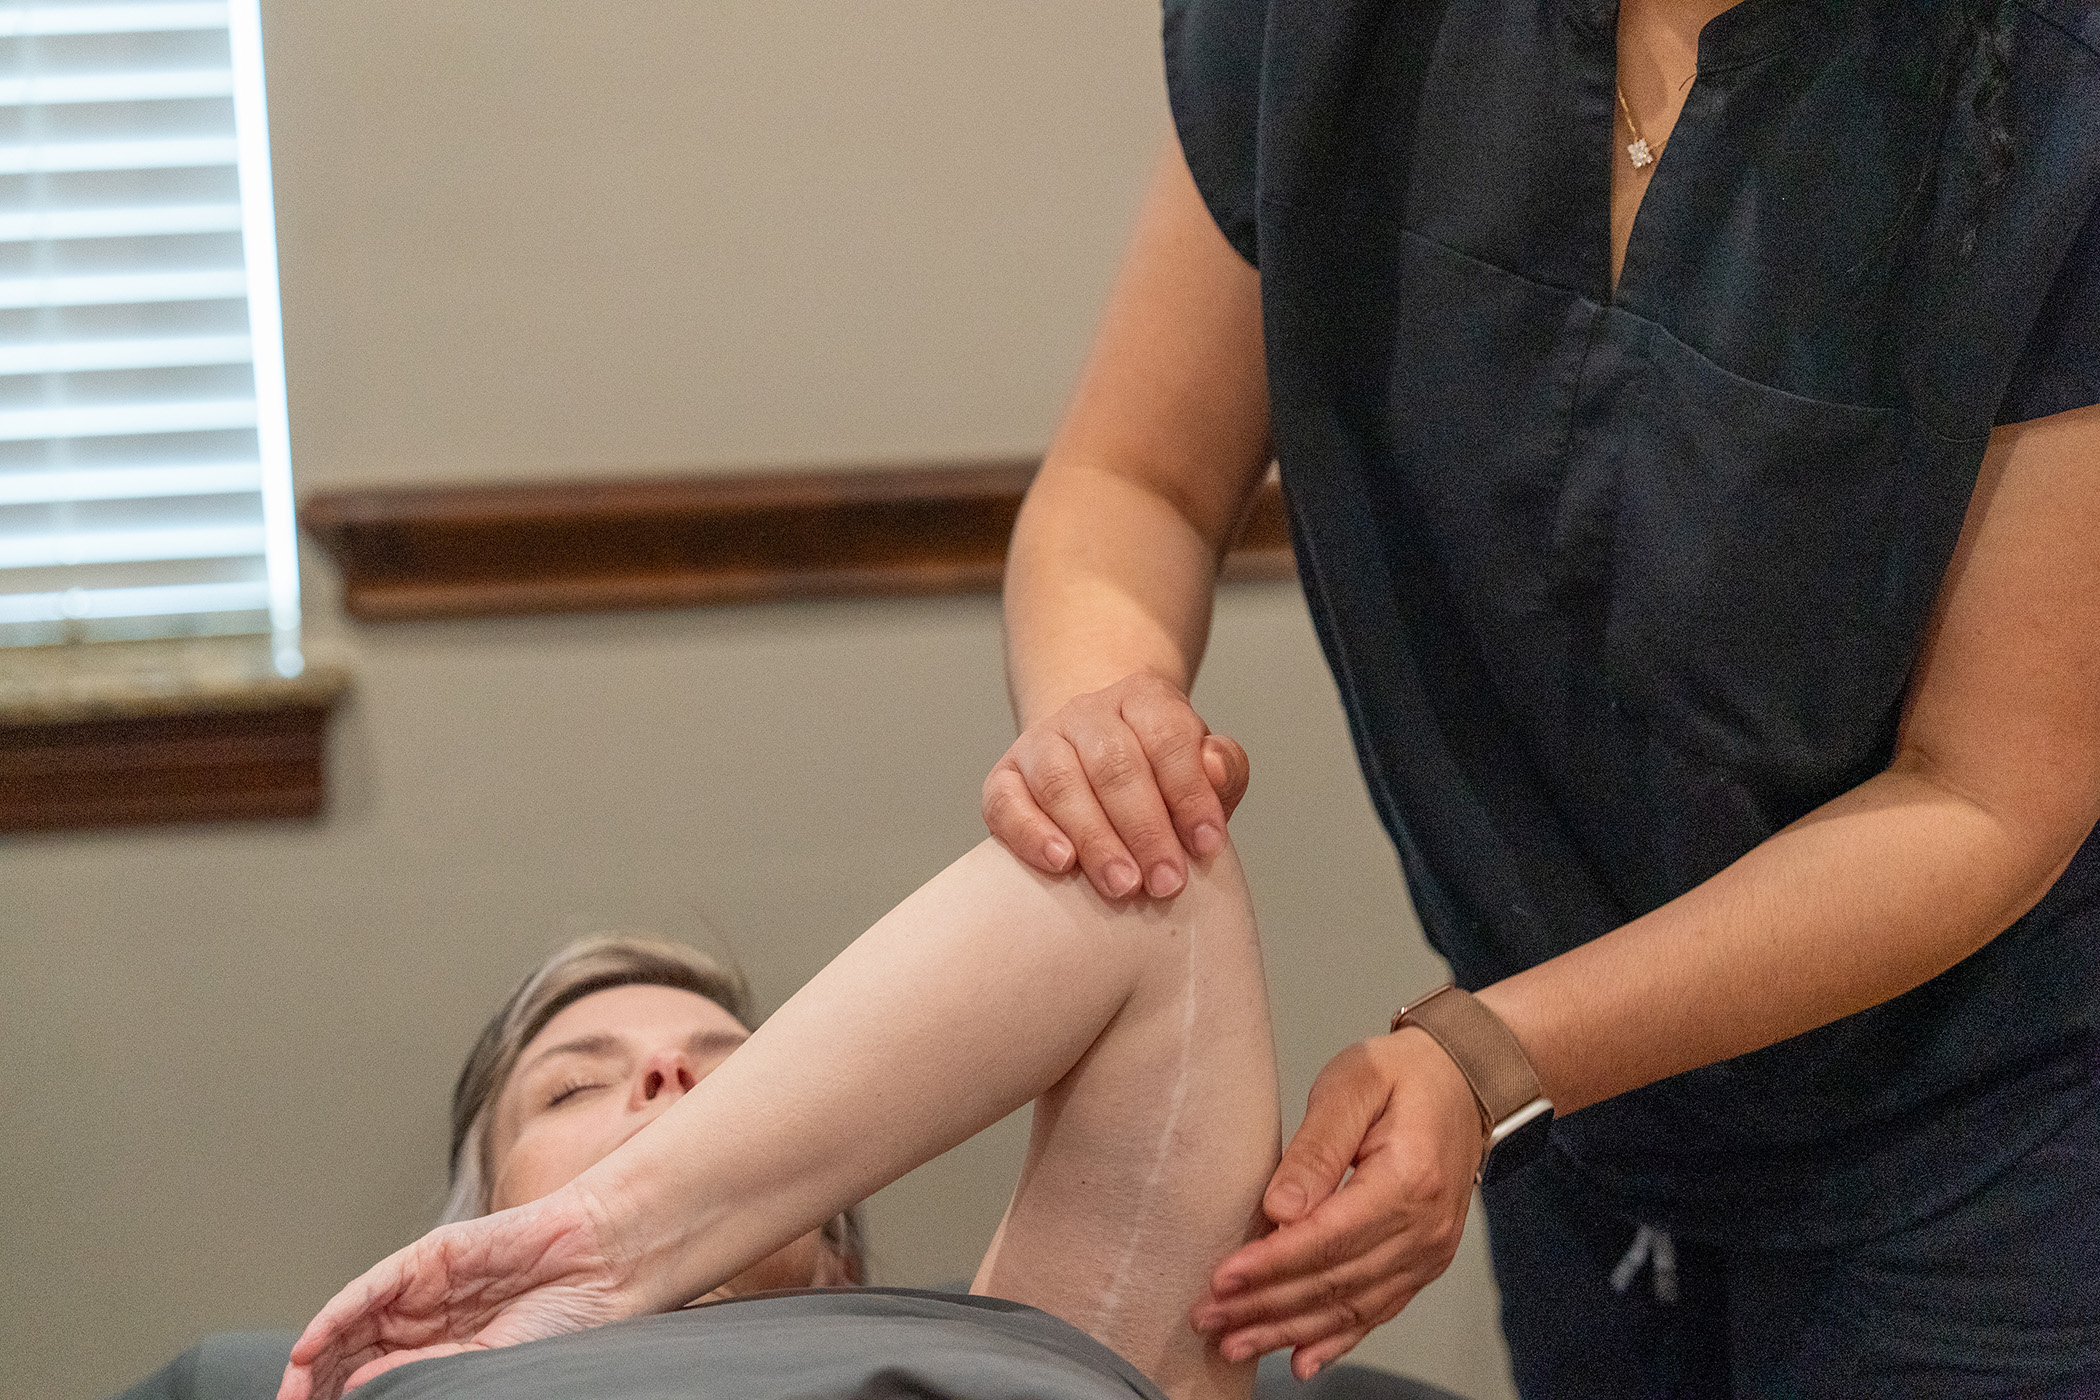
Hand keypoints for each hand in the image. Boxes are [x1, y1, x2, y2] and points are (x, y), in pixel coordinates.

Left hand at [276, 1184, 646, 1399]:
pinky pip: (369, 1289)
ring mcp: (422, 1290)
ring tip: (292, 1392)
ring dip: (315, 1360)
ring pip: (352, 1324)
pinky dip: (335, 1317)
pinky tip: (309, 1348)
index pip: (376, 1381)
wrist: (600, 1264)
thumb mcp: (488, 1362)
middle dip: (318, 1386)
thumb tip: (361, 1390)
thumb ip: (429, 1370)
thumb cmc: (563, 1320)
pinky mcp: (427, 1259)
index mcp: (443, 1353)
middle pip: (353, 1355)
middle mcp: (425, 1321)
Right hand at [982, 672, 1250, 900]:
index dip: (1190, 793)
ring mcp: (1039, 742)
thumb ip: (1223, 769)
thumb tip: (1214, 769)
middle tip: (1166, 883)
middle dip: (1144, 829)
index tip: (1207, 846)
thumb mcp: (1203, 768)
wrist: (1095, 760)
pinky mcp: (1003, 778)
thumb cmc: (1160, 778)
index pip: (1167, 736)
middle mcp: (1086, 711)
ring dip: (1095, 838)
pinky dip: (1031, 833)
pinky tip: (1061, 863)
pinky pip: (1006, 802)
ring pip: (1060, 781)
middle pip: (1114, 763)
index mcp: (1143, 698)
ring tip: (1123, 886)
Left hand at [1190, 1030, 1483, 1379]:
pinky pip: (1377, 1311)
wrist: (1464, 1083)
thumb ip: (1315, 1147)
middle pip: (1334, 1283)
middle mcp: (1424, 1228)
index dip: (1271, 1265)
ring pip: (1350, 1307)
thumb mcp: (1353, 1083)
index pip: (1328, 1239)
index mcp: (1408, 1179)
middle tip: (1209, 1318)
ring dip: (1288, 1331)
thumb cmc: (1403, 1075)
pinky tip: (1299, 1360)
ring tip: (1235, 1343)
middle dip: (1265, 1307)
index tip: (1222, 1279)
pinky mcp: (1422, 1263)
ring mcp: (1428, 1252)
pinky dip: (1335, 1340)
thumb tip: (1278, 1210)